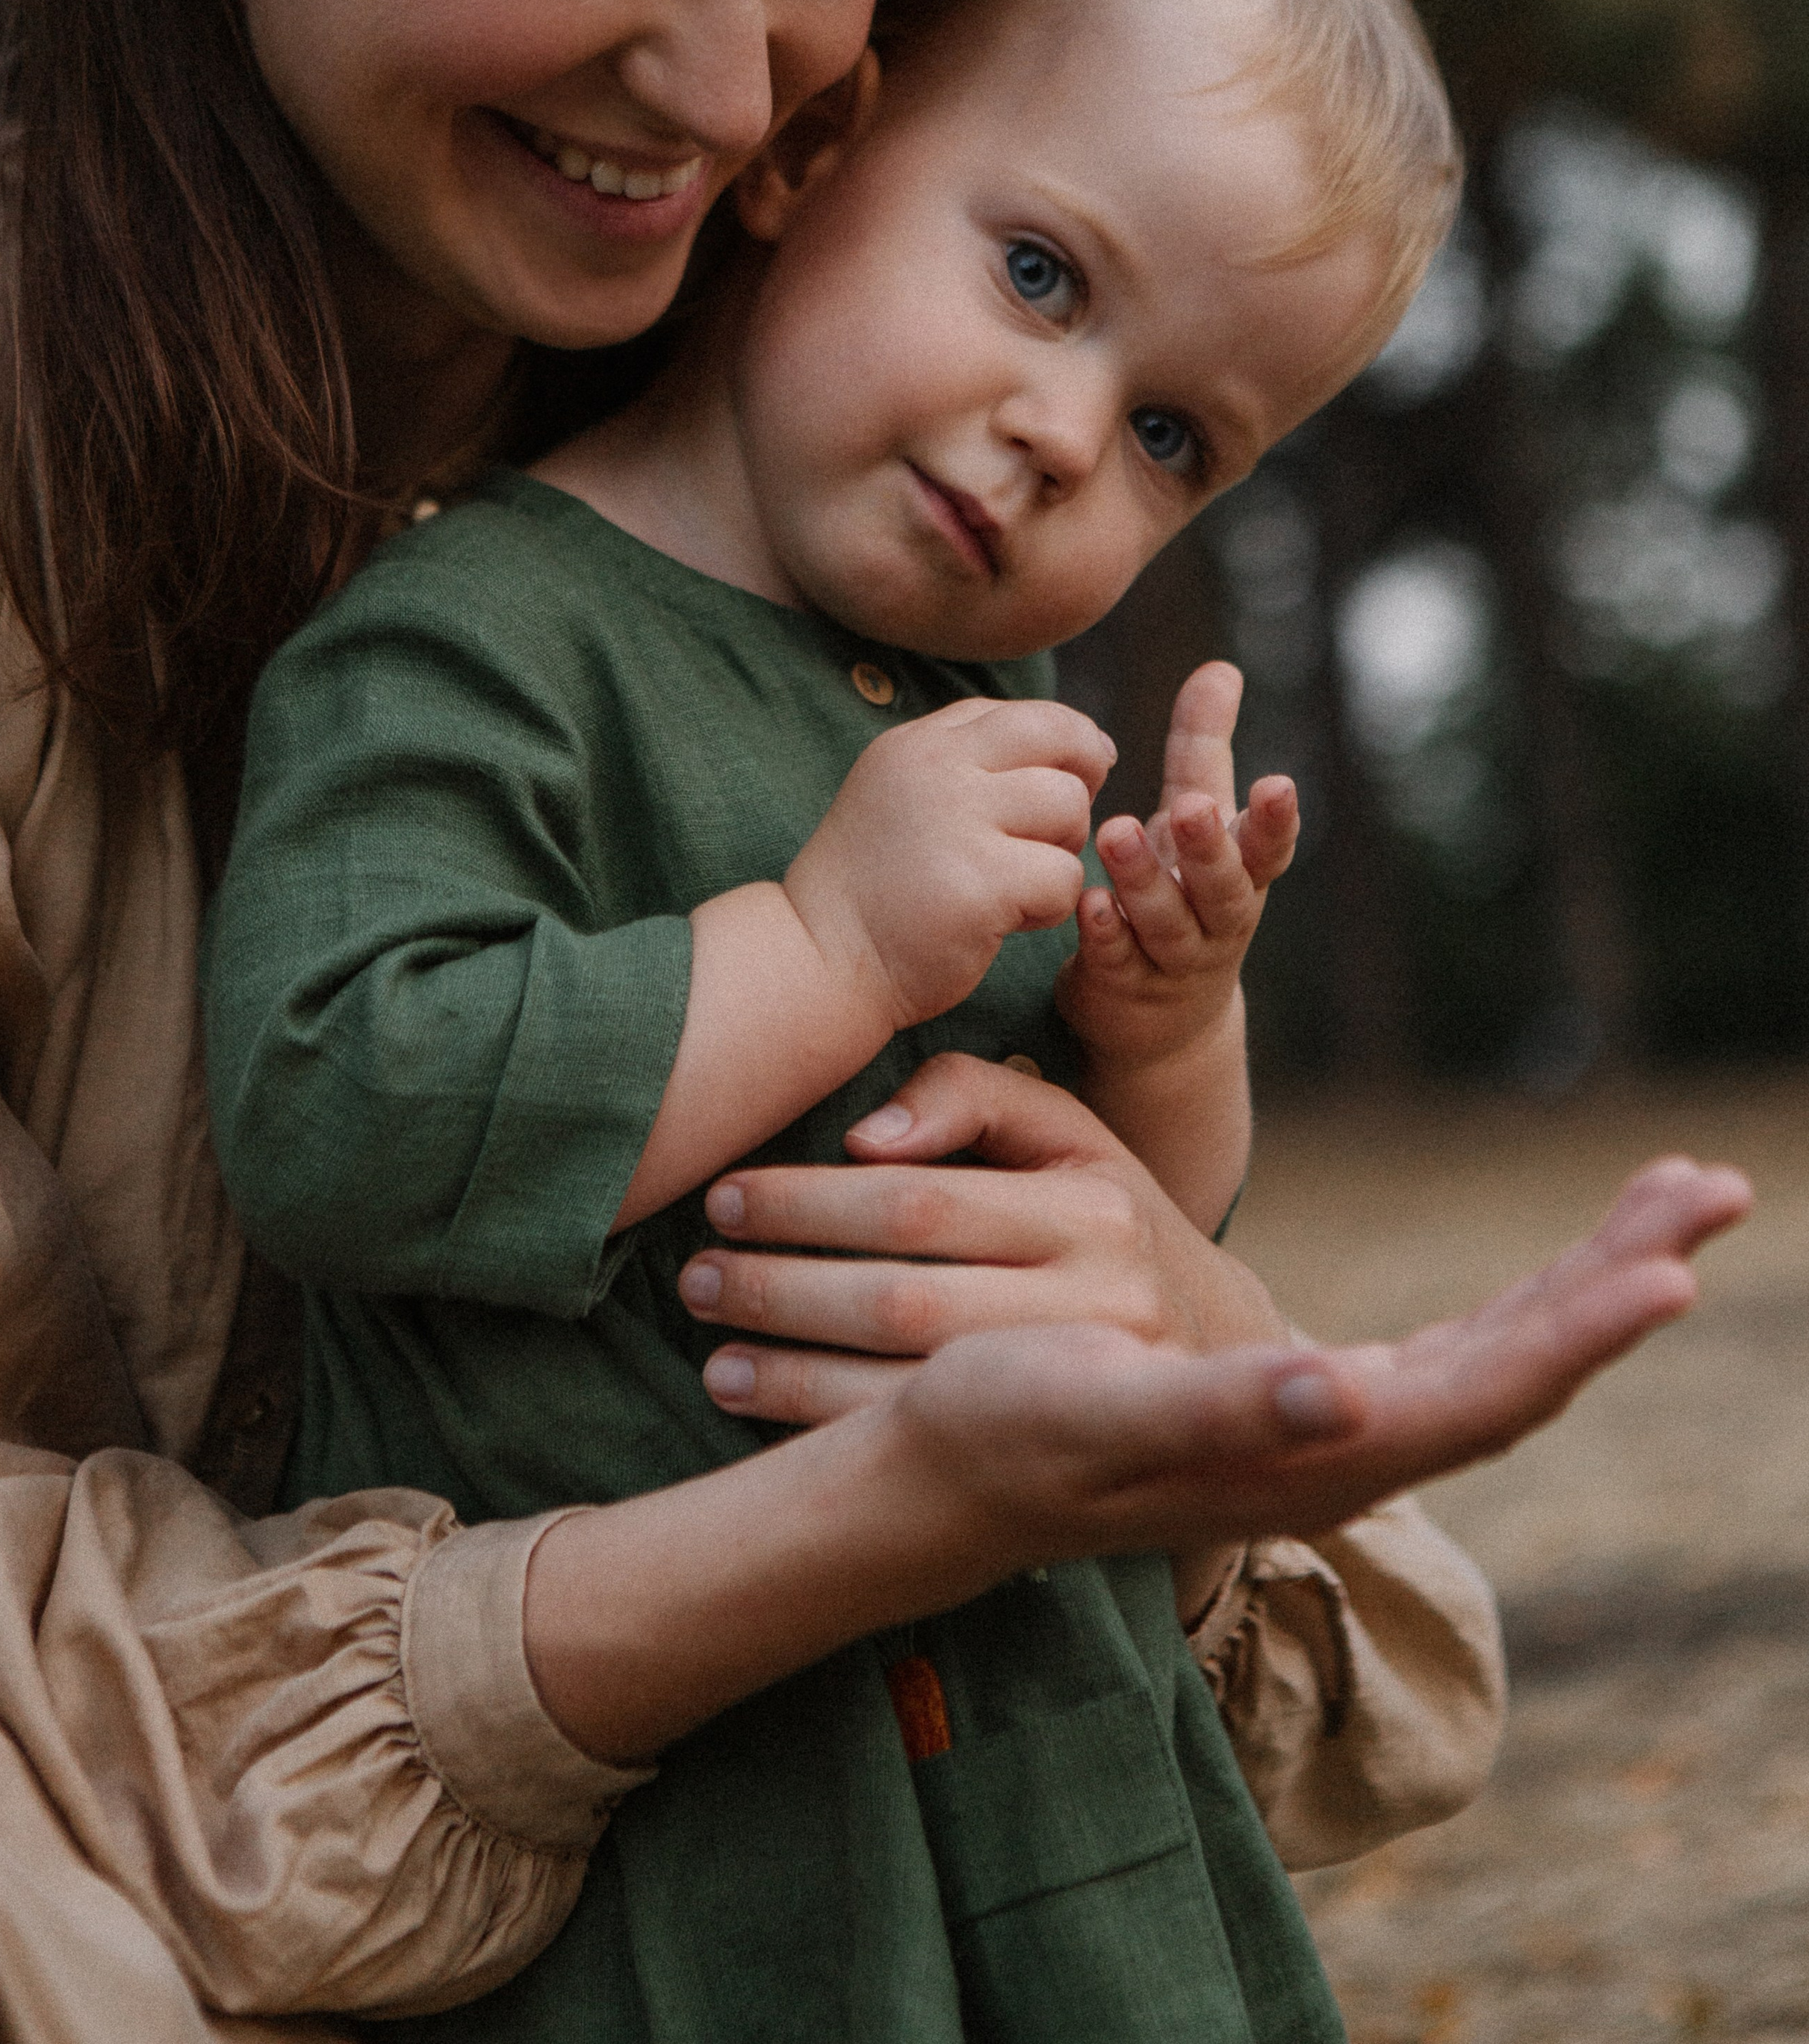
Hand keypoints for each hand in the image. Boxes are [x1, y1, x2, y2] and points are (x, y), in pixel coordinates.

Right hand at [531, 1150, 1748, 1763]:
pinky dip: (1531, 1303)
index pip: (1493, 1391)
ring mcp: (1340, 1434)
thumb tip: (1350, 1397)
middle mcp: (1352, 1453)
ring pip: (1508, 1355)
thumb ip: (1233, 1411)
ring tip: (1671, 1202)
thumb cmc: (1011, 1434)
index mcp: (1322, 1456)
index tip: (1676, 1264)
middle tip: (1717, 1184)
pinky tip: (1560, 1278)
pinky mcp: (1316, 1408)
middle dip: (1626, 1275)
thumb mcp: (1105, 1411)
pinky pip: (1462, 1352)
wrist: (947, 1480)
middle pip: (1529, 1364)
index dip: (1584, 1329)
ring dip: (1594, 1282)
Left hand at [678, 1056, 1287, 1426]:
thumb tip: (864, 1136)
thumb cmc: (1108, 1221)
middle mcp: (1098, 1302)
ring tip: (710, 1348)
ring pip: (904, 1387)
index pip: (920, 1202)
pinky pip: (921, 1450)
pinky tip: (755, 1407)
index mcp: (1092, 1205)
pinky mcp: (1059, 1460)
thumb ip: (968, 1094)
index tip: (726, 1197)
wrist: (1224, 1360)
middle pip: (902, 1300)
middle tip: (694, 1272)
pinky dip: (823, 1429)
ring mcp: (1084, 1396)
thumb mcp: (1065, 1131)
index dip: (808, 1201)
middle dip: (781, 1287)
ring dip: (787, 1371)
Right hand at [784, 697, 1113, 1032]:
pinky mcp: (980, 884)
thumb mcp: (905, 791)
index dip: (1066, 747)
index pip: (1028, 714)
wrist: (819, 961)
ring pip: (1070, 809)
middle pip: (1062, 745)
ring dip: (1059, 853)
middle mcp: (937, 768)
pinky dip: (1050, 907)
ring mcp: (958, 822)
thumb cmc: (876, 885)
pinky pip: (1064, 878)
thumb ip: (975, 759)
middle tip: (1044, 840)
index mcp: (919, 742)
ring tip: (1015, 884)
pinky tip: (1005, 921)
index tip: (1066, 785)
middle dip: (1075, 793)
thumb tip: (1094, 745)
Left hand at [1057, 660, 1296, 1077]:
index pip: (1268, 850)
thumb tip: (1221, 666)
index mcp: (1239, 876)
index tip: (1277, 784)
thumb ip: (1204, 747)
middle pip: (1223, 889)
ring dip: (1144, 882)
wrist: (1158, 1017)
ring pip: (1167, 925)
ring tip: (1113, 833)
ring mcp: (1172, 960)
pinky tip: (1086, 903)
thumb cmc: (1181, 889)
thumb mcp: (1196, 818)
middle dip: (1209, 848)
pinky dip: (1105, 935)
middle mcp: (1216, 920)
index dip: (1274, 822)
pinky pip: (1117, 962)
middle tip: (1190, 808)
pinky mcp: (1124, 988)